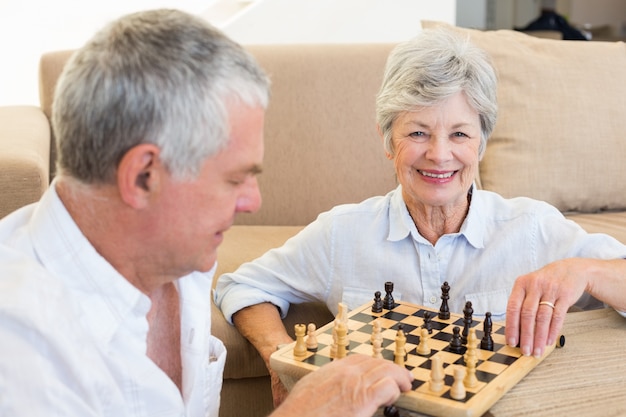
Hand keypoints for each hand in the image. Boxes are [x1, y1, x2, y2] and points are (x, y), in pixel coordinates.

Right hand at [272, 354, 412, 416]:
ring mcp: (355, 384)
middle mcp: (345, 373)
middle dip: (391, 368)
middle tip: (402, 376)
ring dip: (398, 377)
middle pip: (375, 362)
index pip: (359, 359)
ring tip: (405, 384)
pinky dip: (395, 389)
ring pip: (385, 371)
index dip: (374, 363)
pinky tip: (395, 396)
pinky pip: (387, 386)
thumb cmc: (298, 412)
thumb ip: (323, 386)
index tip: (381, 369)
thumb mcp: (308, 389)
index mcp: (331, 370)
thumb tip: (329, 394)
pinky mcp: (364, 399)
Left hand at [505, 258, 587, 356]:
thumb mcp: (530, 286)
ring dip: (539, 337)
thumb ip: (522, 304)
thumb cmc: (545, 282)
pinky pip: (558, 317)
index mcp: (521, 284)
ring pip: (542, 318)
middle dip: (526, 336)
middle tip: (525, 351)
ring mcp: (551, 289)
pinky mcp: (565, 295)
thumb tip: (514, 330)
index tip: (511, 341)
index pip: (513, 307)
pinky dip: (553, 331)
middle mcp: (535, 285)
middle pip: (528, 314)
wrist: (571, 269)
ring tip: (537, 350)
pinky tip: (549, 341)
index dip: (511, 326)